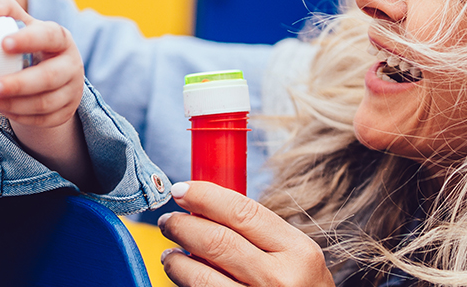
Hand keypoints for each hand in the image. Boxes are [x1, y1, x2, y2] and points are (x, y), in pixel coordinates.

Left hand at [0, 0, 95, 187]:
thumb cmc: (29, 43)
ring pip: (45, 103)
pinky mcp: (65, 112)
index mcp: (61, 39)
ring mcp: (71, 91)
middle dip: (18, 84)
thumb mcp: (20, 23)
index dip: (29, 40)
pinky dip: (19, 116)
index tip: (4, 44)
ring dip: (13, 104)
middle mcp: (71, 65)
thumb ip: (3, 9)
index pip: (50, 37)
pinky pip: (42, 120)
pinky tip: (0, 108)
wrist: (48, 73)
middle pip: (49, 77)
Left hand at [158, 182, 331, 286]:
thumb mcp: (296, 257)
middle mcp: (279, 279)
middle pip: (216, 240)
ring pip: (200, 275)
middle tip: (168, 221)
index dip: (205, 196)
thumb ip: (259, 233)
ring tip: (171, 253)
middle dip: (182, 225)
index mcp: (298, 252)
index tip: (182, 189)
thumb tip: (205, 207)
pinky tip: (181, 275)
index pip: (243, 212)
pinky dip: (183, 281)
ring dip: (176, 260)